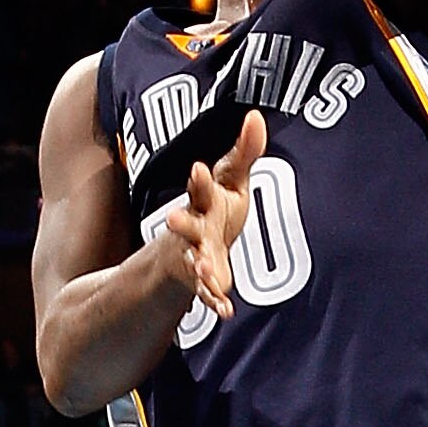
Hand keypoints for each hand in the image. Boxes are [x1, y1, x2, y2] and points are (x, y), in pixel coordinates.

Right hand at [161, 111, 265, 321]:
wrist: (196, 249)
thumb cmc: (216, 209)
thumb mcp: (232, 180)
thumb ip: (245, 152)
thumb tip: (257, 116)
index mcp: (202, 200)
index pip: (200, 187)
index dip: (200, 179)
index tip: (199, 168)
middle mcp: (193, 227)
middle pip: (185, 224)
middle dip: (179, 222)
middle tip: (170, 220)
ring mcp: (195, 255)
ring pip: (194, 260)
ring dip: (199, 266)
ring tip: (205, 272)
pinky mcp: (204, 281)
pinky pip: (207, 293)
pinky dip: (215, 301)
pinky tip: (225, 311)